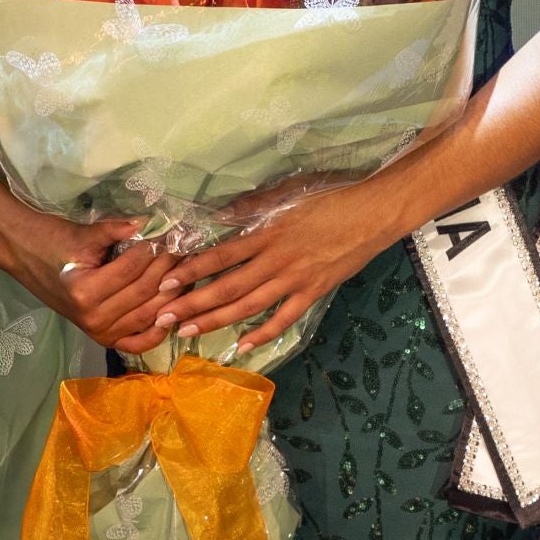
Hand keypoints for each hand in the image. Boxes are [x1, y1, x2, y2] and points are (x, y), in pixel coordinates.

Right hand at [0, 203, 176, 352]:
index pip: (134, 268)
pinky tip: (174, 313)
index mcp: (85, 292)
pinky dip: (158, 332)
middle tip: (187, 247)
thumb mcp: (84, 234)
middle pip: (146, 291)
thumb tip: (151, 222)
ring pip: (150, 314)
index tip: (173, 231)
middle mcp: (94, 318)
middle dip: (169, 266)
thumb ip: (117, 229)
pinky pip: (137, 342)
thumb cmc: (53, 242)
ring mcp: (100, 332)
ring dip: (174, 292)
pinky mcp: (104, 338)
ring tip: (190, 269)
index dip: (156, 248)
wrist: (28, 257)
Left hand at [152, 180, 395, 354]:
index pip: (222, 255)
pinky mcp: (314, 292)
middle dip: (193, 303)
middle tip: (163, 317)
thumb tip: (222, 215)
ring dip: (216, 321)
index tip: (165, 282)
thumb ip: (256, 206)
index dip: (192, 270)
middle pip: (228, 286)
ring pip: (249, 306)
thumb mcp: (291, 192)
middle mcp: (277, 259)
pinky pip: (284, 318)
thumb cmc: (333, 197)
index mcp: (269, 232)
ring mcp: (296, 280)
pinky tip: (242, 346)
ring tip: (188, 332)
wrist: (375, 213)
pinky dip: (262, 334)